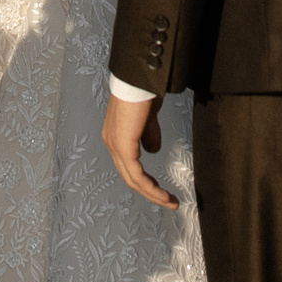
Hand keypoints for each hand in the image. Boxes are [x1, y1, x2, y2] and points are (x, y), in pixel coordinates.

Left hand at [103, 93, 177, 208]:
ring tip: (170, 202)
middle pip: (129, 177)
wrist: (138, 79)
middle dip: (150, 193)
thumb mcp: (148, 118)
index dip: (145, 181)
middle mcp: (111, 142)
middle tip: (168, 202)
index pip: (129, 166)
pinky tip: (161, 193)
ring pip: (133, 179)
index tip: (161, 190)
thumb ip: (148, 134)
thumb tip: (152, 150)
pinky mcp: (123, 146)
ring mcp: (115, 145)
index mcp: (115, 136)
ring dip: (153, 194)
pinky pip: (137, 174)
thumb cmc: (142, 91)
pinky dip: (150, 187)